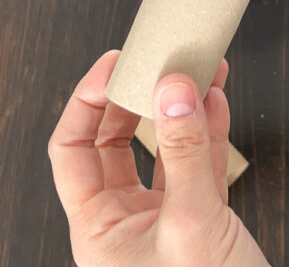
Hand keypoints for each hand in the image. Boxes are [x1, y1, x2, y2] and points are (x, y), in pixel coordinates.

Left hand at [49, 51, 268, 266]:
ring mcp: (164, 215)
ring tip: (195, 70)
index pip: (73, 149)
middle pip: (117, 138)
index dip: (87, 101)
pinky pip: (199, 159)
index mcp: (99, 228)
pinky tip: (215, 100)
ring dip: (180, 106)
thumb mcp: (192, 225)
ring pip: (162, 145)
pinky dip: (209, 127)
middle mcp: (125, 219)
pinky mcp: (201, 214)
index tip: (113, 64)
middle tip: (154, 61)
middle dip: (137, 96)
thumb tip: (173, 91)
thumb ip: (186, 153)